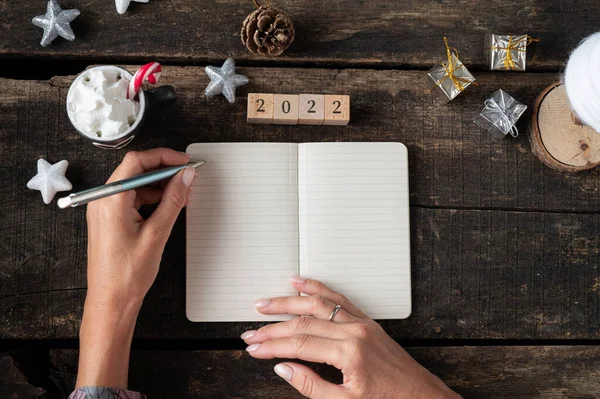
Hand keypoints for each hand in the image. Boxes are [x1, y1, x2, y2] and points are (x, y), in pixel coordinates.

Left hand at [77, 148, 194, 388]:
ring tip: (182, 193)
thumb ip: (173, 201)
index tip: (184, 162)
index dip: (163, 157)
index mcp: (111, 200)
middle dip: (163, 170)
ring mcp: (105, 210)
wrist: (111, 302)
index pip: (137, 162)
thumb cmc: (127, 274)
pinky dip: (151, 198)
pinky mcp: (110, 220)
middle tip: (187, 176)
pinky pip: (131, 199)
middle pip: (135, 171)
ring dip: (158, 185)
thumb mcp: (157, 233)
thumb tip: (185, 178)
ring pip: (134, 185)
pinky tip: (168, 205)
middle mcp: (103, 201)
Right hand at [242, 277, 459, 398]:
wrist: (420, 396)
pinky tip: (300, 282)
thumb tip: (283, 368)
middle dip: (273, 328)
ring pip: (318, 303)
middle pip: (303, 322)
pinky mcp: (366, 320)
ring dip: (288, 301)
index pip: (300, 344)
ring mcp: (361, 322)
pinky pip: (338, 298)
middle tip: (251, 332)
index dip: (272, 345)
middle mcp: (355, 331)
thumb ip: (311, 385)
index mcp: (349, 353)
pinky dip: (317, 287)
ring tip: (265, 303)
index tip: (254, 348)